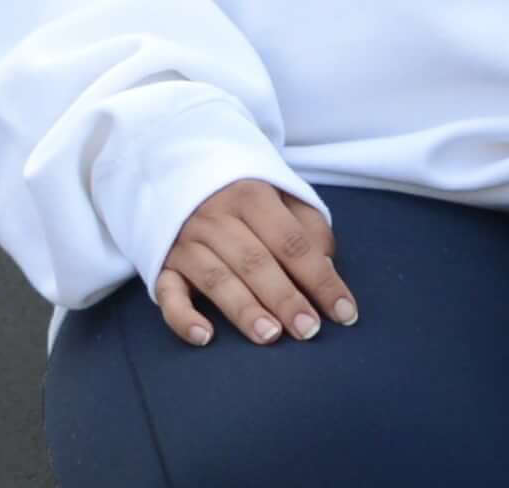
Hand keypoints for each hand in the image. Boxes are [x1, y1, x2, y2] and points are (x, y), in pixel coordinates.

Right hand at [144, 178, 355, 345]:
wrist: (180, 172)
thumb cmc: (247, 198)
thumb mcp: (284, 197)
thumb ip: (309, 231)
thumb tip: (327, 271)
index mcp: (251, 197)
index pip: (292, 242)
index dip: (321, 279)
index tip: (344, 313)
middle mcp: (215, 217)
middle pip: (255, 261)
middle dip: (284, 298)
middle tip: (308, 330)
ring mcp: (185, 241)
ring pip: (216, 278)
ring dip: (244, 308)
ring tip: (270, 336)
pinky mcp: (163, 263)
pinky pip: (168, 292)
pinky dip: (182, 316)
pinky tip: (204, 337)